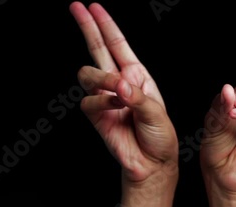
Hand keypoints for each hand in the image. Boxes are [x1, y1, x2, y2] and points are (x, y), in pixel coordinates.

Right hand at [70, 2, 177, 182]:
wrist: (152, 163)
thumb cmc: (160, 136)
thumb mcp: (156, 112)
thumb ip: (136, 96)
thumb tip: (117, 84)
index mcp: (136, 76)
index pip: (117, 45)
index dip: (105, 25)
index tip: (92, 7)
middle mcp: (118, 83)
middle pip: (97, 49)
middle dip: (87, 27)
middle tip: (76, 6)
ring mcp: (105, 99)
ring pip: (87, 74)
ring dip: (101, 79)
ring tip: (118, 92)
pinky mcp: (96, 116)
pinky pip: (88, 101)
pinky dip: (102, 102)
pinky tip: (116, 109)